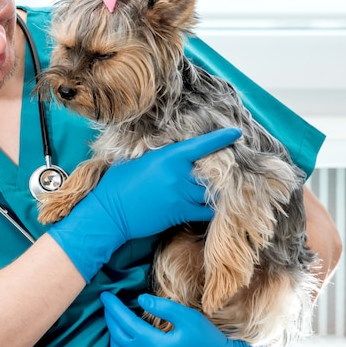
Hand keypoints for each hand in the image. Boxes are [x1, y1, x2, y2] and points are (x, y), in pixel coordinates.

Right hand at [48, 128, 240, 280]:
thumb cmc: (116, 184)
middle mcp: (177, 175)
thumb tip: (165, 148)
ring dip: (219, 190)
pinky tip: (214, 206)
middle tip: (231, 167)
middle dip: (222, 170)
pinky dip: (212, 209)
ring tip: (227, 187)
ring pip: (211, 192)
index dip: (220, 138)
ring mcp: (180, 195)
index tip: (236, 133)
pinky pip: (206, 211)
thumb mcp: (133, 160)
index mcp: (166, 157)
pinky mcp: (179, 213)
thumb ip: (153, 154)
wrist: (109, 213)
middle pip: (211, 171)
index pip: (200, 145)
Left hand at [101, 292, 264, 346]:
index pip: (125, 322)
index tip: (104, 294)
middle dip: (110, 317)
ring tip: (113, 317)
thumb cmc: (207, 341)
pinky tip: (121, 340)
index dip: (113, 307)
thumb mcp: (188, 318)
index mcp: (155, 345)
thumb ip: (163, 307)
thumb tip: (140, 299)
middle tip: (107, 302)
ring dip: (113, 332)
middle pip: (118, 336)